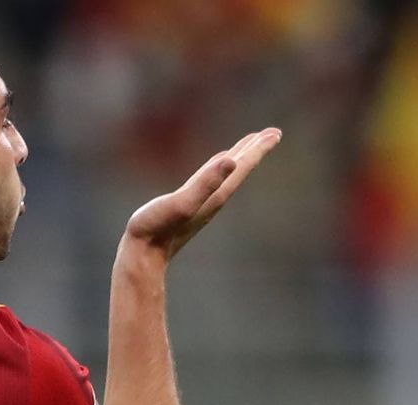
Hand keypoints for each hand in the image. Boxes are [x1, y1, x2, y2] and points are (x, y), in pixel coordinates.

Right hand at [123, 128, 281, 261]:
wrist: (142, 257)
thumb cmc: (157, 229)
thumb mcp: (181, 203)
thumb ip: (206, 183)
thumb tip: (232, 161)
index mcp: (215, 193)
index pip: (242, 166)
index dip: (258, 149)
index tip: (275, 133)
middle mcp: (212, 197)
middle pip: (239, 169)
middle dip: (255, 150)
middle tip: (273, 133)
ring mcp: (201, 202)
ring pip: (226, 174)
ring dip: (239, 158)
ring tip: (249, 145)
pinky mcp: (188, 206)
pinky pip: (211, 180)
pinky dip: (219, 168)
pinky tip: (220, 165)